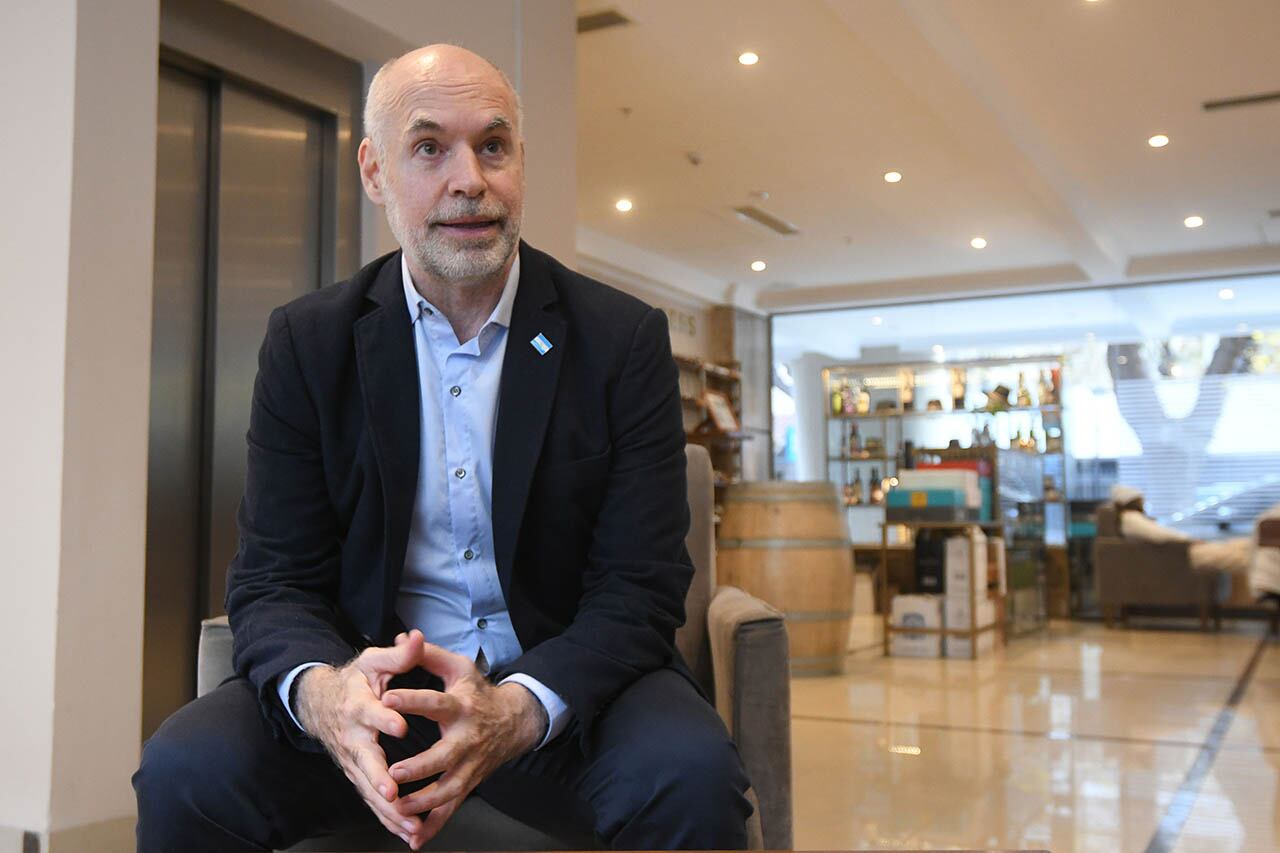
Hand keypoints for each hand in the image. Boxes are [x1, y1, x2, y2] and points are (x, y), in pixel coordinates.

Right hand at [295, 629, 426, 846]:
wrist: (321, 703)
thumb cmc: (355, 680)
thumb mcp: (374, 662)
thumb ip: (398, 654)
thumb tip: (416, 637)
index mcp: (358, 706)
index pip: (370, 712)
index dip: (384, 718)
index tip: (400, 725)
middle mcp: (353, 738)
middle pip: (364, 761)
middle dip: (379, 777)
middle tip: (393, 792)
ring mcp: (353, 761)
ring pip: (369, 788)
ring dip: (388, 808)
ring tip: (410, 824)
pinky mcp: (357, 775)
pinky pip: (372, 800)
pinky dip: (387, 818)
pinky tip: (407, 832)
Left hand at [380, 641, 547, 847]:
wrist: (514, 721)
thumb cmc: (477, 691)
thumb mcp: (459, 667)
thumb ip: (429, 654)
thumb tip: (406, 636)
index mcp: (460, 706)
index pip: (435, 702)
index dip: (413, 700)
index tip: (387, 699)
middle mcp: (466, 738)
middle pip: (444, 756)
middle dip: (419, 766)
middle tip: (393, 772)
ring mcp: (469, 765)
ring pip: (448, 789)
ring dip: (423, 801)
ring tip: (398, 806)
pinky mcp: (468, 783)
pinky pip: (451, 809)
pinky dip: (434, 826)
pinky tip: (414, 838)